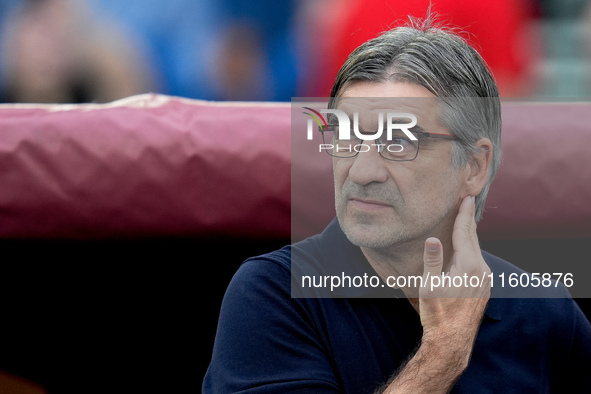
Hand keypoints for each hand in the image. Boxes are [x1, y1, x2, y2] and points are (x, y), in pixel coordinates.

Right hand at [379, 196, 491, 392]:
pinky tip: (466, 248)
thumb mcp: (429, 285)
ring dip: (469, 235)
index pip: (465, 232)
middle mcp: (482, 270)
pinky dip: (471, 249)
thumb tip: (433, 238)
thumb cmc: (437, 313)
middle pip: (473, 238)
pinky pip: (478, 260)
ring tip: (465, 221)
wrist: (452, 341)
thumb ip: (432, 260)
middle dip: (468, 220)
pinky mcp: (484, 288)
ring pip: (477, 250)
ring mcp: (485, 280)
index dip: (463, 214)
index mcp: (469, 266)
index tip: (466, 198)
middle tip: (467, 203)